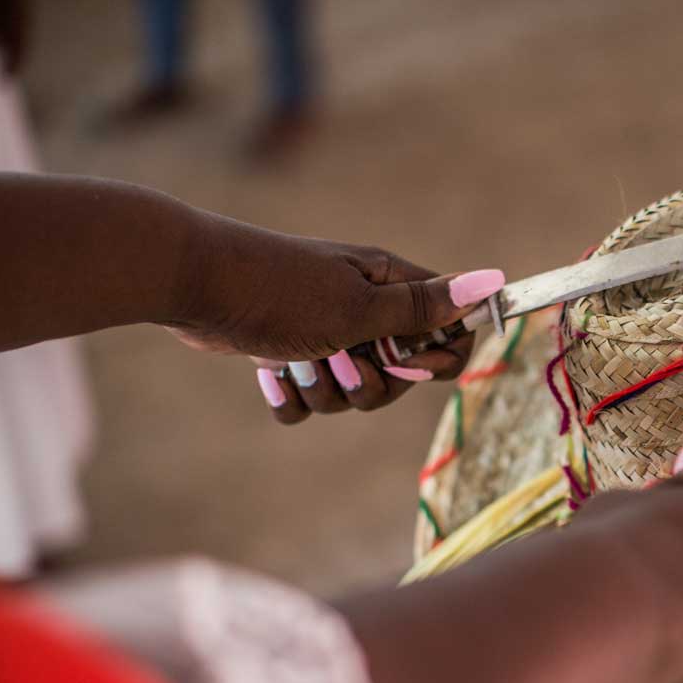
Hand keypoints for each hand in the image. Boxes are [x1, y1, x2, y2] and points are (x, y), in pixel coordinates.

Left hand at [168, 211, 504, 421]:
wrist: (190, 281)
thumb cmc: (279, 290)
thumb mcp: (361, 307)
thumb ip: (426, 308)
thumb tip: (493, 281)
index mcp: (389, 287)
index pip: (447, 332)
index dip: (437, 360)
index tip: (411, 366)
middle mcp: (362, 309)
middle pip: (399, 376)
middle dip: (371, 385)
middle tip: (340, 361)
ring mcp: (324, 332)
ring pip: (351, 393)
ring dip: (324, 390)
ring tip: (294, 362)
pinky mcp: (288, 352)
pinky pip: (308, 401)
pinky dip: (290, 397)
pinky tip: (268, 374)